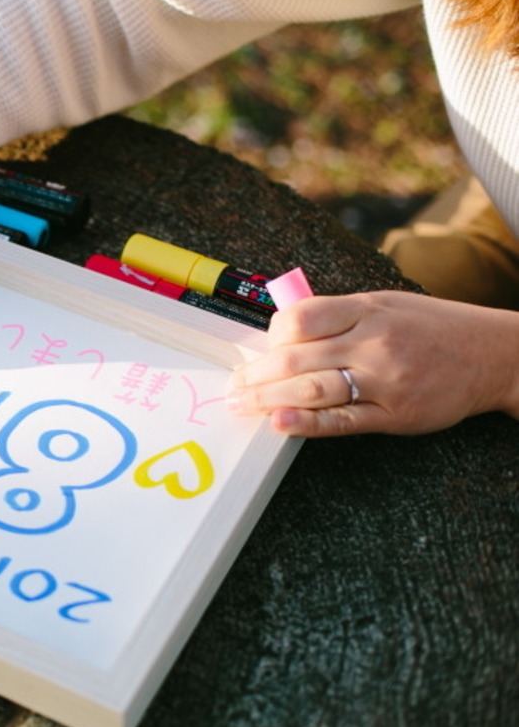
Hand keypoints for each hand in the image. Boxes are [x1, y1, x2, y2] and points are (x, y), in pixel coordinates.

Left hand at [225, 291, 518, 435]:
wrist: (492, 354)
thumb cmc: (430, 328)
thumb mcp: (383, 304)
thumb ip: (335, 315)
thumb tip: (280, 332)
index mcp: (365, 309)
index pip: (300, 317)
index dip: (270, 336)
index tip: (259, 350)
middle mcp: (373, 342)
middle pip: (296, 358)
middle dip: (256, 374)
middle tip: (233, 386)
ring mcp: (384, 379)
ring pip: (313, 388)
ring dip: (268, 399)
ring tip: (242, 404)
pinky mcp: (393, 414)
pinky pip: (342, 420)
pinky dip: (307, 423)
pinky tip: (280, 423)